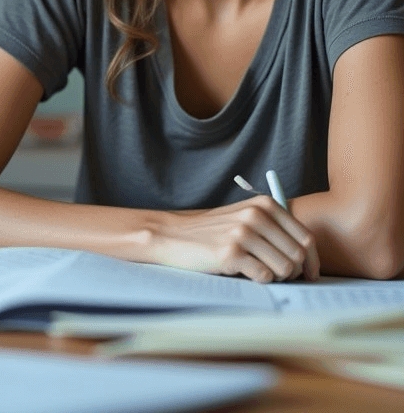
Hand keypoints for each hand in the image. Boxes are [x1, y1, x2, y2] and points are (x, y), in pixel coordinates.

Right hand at [150, 196, 319, 282]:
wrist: (173, 235)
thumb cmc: (214, 231)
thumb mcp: (245, 217)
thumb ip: (275, 228)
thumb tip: (310, 258)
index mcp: (264, 204)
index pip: (306, 238)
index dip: (312, 261)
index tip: (309, 274)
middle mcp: (255, 215)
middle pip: (299, 255)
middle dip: (294, 272)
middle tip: (278, 276)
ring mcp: (243, 234)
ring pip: (285, 269)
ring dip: (276, 277)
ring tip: (258, 271)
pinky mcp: (230, 253)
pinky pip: (265, 277)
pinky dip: (258, 280)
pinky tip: (243, 272)